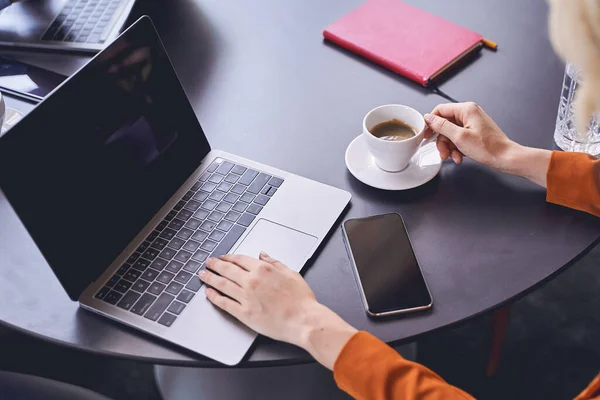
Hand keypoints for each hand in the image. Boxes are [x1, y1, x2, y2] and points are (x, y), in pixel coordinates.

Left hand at [199, 253, 356, 369]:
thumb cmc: (301, 300)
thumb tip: (263, 255)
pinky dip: (214, 297)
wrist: (304, 320)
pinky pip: (225, 303)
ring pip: (222, 285)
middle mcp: (252, 281)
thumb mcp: (291, 274)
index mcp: (263, 269)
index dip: (228, 258)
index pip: (240, 259)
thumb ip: (275, 263)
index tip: (223, 258)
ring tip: (203, 276)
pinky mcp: (244, 313)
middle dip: (215, 265)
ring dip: (210, 278)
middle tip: (208, 263)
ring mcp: (246, 297)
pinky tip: (209, 294)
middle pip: (227, 270)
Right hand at [424, 102, 550, 186]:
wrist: (505, 158)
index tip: (426, 135)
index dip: (431, 123)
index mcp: (466, 109)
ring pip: (450, 133)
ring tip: (452, 157)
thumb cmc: (489, 148)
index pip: (440, 110)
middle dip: (441, 140)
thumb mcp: (459, 137)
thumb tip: (428, 118)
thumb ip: (441, 126)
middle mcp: (469, 113)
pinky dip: (456, 148)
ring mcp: (472, 123)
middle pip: (445, 124)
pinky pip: (458, 138)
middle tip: (442, 152)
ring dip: (449, 147)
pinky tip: (459, 157)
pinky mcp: (474, 132)